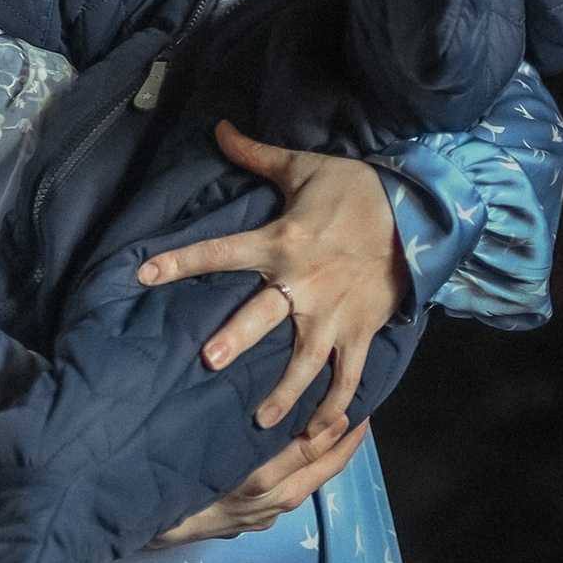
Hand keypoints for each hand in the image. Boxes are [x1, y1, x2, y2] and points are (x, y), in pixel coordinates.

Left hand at [136, 127, 412, 428]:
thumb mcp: (303, 166)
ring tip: (260, 420)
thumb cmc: (355, 189)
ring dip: (283, 392)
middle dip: (237, 338)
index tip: (145, 273)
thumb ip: (255, 154)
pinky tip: (316, 436)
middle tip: (209, 360)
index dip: (182, 260)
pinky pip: (347, 377)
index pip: (221, 251)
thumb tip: (217, 126)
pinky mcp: (360, 331)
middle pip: (262, 315)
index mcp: (281, 241)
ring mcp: (334, 314)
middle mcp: (303, 282)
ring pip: (305, 360)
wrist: (417, 211)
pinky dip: (335, 408)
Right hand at [152, 416, 368, 543]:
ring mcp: (265, 514)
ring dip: (327, 455)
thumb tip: (283, 403)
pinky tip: (299, 453)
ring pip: (308, 480)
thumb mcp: (210, 454)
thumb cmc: (173, 483)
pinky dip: (304, 469)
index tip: (358, 396)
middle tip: (364, 410)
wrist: (144, 526)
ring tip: (337, 427)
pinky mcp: (254, 521)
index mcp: (265, 482)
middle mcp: (273, 501)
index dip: (341, 422)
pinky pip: (290, 489)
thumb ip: (243, 430)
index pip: (316, 446)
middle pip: (323, 467)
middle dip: (346, 440)